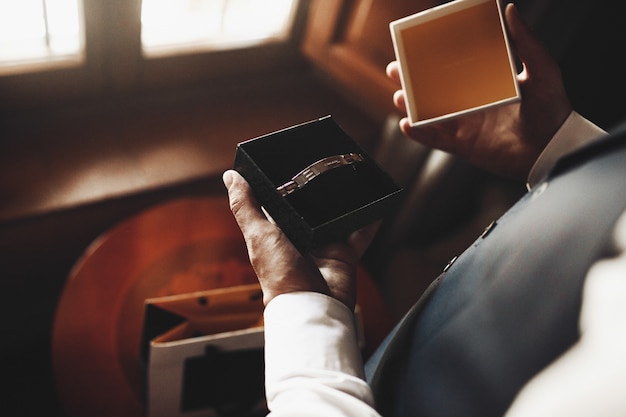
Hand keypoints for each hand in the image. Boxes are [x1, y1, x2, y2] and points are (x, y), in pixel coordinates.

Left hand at [223, 170, 377, 309]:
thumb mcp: (258, 234)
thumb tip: (230, 176)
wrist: (311, 305)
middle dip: (319, 192)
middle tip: (327, 165)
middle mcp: (300, 239)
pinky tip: (375, 204)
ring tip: (352, 178)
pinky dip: (369, 220)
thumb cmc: (279, 275)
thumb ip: (245, 206)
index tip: (291, 162)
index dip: (284, 185)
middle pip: (312, 209)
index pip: (279, 203)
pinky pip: (360, 234)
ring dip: (345, 202)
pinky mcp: (344, 255)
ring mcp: (323, 246)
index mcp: (276, 233)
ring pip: (337, 218)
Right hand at [387, 3, 571, 180]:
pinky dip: (419, 134)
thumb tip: (510, 10)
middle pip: (434, 90)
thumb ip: (525, 42)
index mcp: (486, 84)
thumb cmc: (552, 110)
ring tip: (398, 97)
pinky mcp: (464, 146)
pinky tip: (407, 124)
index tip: (416, 46)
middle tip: (395, 69)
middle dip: (411, 81)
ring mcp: (466, 125)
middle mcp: (472, 103)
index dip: (434, 58)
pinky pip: (435, 139)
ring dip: (411, 106)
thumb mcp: (542, 69)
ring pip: (430, 114)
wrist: (553, 148)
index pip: (454, 68)